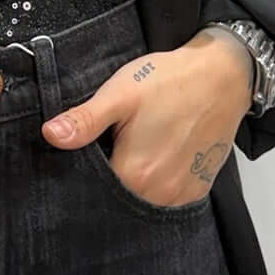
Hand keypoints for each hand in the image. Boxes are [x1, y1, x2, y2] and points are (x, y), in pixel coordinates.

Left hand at [39, 26, 253, 206]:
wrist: (223, 76)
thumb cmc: (170, 81)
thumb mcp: (120, 95)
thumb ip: (85, 120)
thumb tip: (50, 135)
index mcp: (135, 174)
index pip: (92, 187)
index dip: (83, 169)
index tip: (88, 149)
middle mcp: (160, 195)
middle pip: (117, 196)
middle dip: (108, 177)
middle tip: (114, 143)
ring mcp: (182, 195)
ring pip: (142, 198)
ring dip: (134, 182)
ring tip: (136, 147)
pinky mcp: (198, 188)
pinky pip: (166, 196)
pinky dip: (157, 183)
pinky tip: (156, 155)